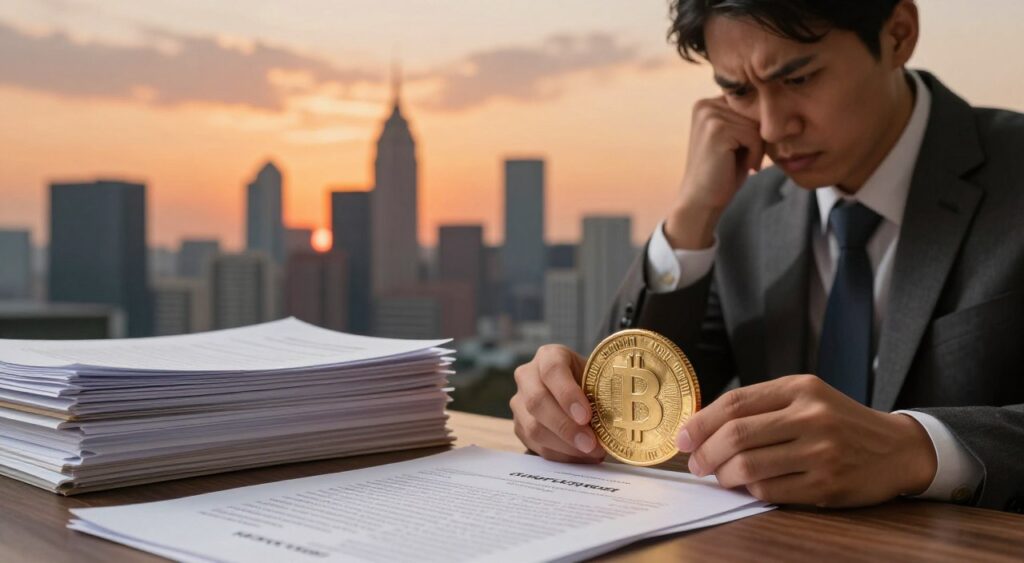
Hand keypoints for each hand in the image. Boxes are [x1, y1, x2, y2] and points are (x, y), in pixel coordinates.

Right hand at [510, 345, 605, 462]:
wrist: (576, 391)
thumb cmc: (590, 382)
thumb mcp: (597, 379)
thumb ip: (602, 394)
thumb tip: (614, 423)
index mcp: (549, 355)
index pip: (552, 370)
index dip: (567, 394)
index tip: (586, 416)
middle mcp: (527, 375)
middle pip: (537, 401)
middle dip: (566, 427)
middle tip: (590, 444)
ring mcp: (519, 401)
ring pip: (533, 427)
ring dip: (564, 445)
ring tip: (590, 453)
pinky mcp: (518, 426)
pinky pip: (535, 445)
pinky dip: (560, 455)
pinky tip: (580, 457)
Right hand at [665, 96, 764, 249]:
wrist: (701, 201)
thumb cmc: (724, 172)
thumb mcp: (738, 138)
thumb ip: (749, 117)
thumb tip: (784, 100)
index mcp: (708, 103)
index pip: (751, 102)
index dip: (757, 127)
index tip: (747, 149)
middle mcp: (705, 104)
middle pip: (756, 111)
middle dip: (758, 138)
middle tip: (745, 159)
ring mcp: (709, 115)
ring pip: (757, 123)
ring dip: (757, 148)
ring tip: (742, 162)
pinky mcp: (716, 129)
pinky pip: (754, 135)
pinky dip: (754, 154)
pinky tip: (743, 166)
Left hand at [676, 375, 936, 506]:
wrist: (897, 449)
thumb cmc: (840, 422)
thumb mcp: (805, 397)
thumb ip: (760, 405)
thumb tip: (703, 424)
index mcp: (800, 388)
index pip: (735, 403)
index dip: (700, 422)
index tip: (683, 437)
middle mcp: (811, 416)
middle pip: (736, 435)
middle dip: (705, 452)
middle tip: (696, 462)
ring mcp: (820, 452)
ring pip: (748, 466)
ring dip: (723, 475)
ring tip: (718, 475)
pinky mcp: (826, 485)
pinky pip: (770, 490)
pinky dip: (750, 489)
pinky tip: (748, 485)